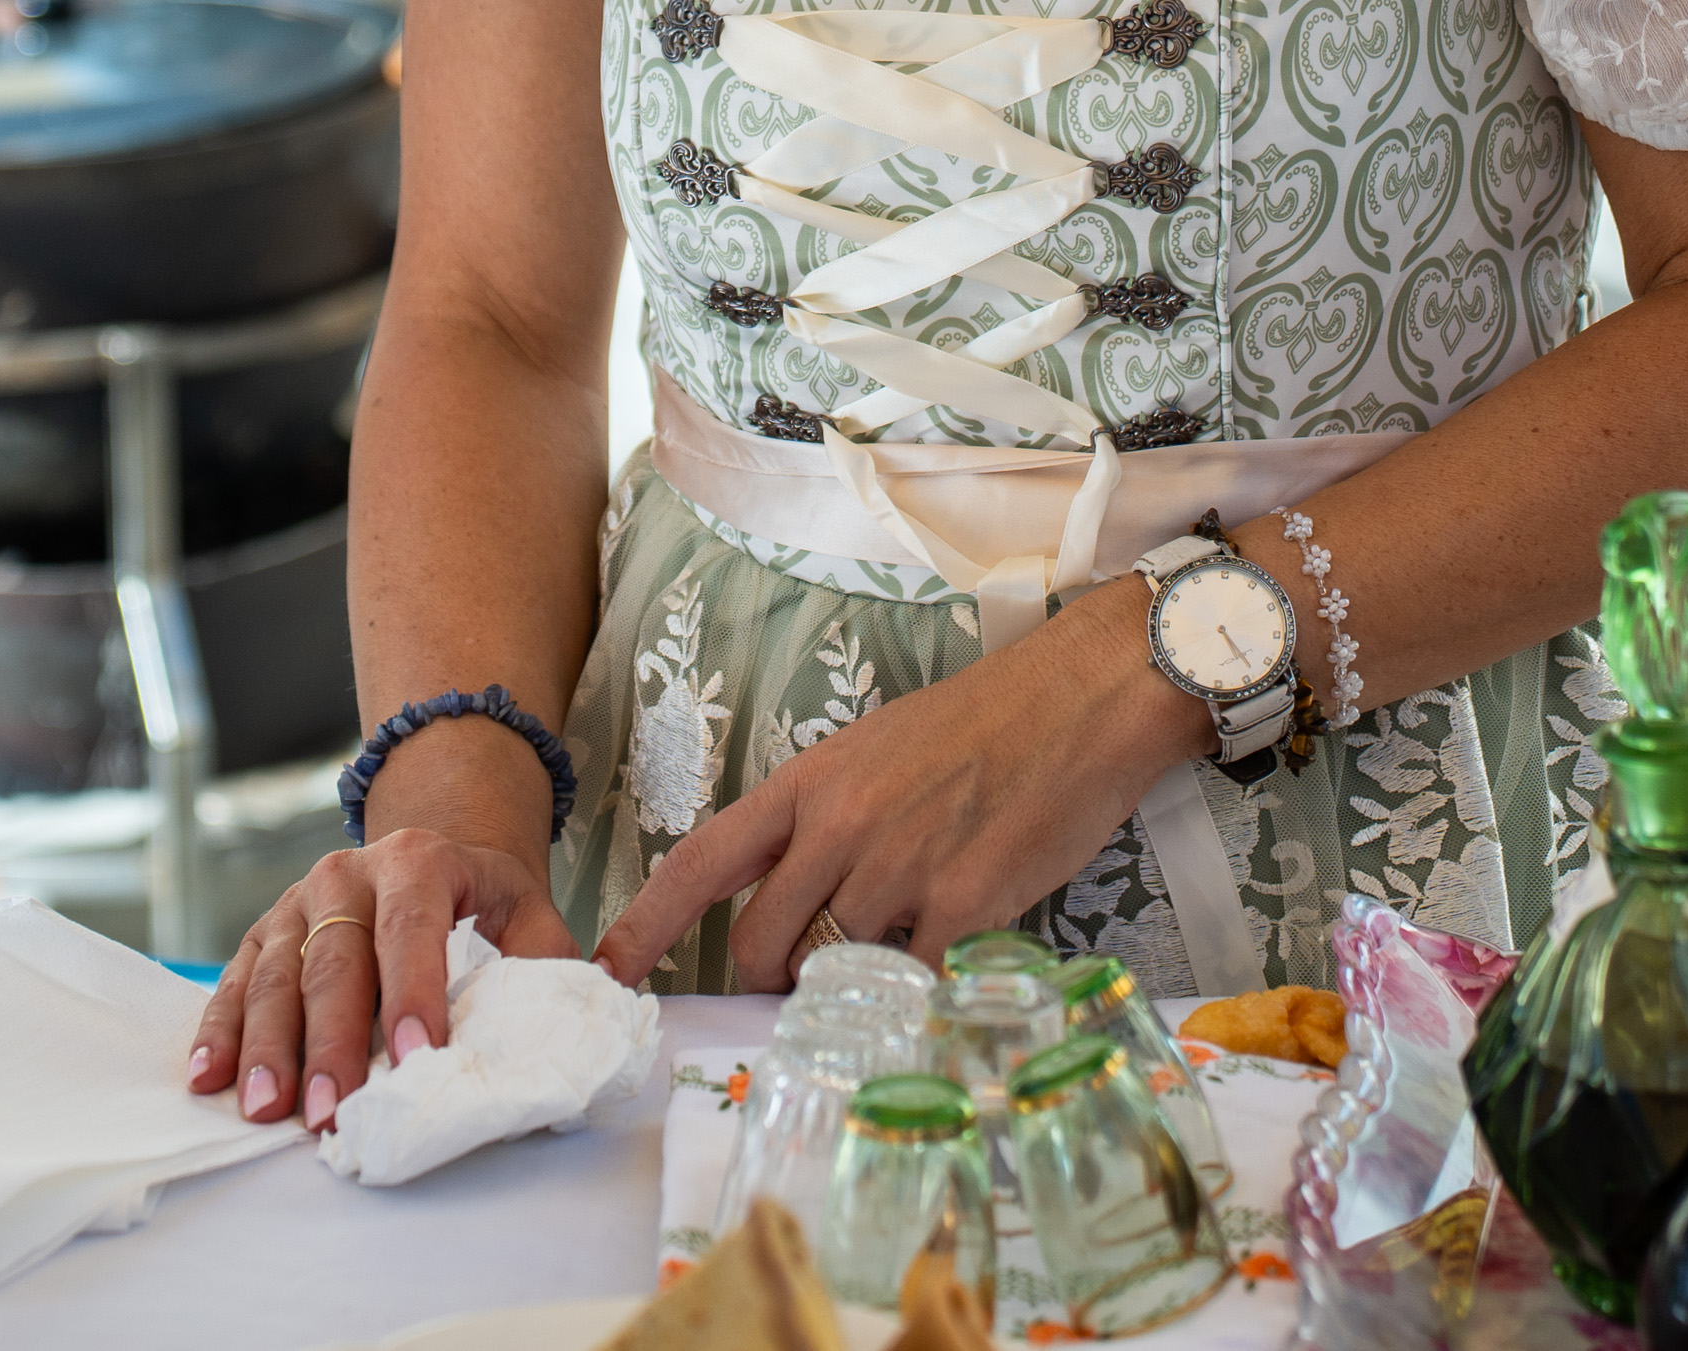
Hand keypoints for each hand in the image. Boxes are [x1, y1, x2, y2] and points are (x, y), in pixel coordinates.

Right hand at [189, 828, 574, 1127]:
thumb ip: (544, 961)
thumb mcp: (527, 910)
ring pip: (275, 977)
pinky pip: (235, 983)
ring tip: (266, 1109)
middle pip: (334, 963)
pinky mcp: (262, 932)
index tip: (416, 1058)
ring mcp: (297, 902)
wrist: (426, 856)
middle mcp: (348, 874)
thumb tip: (563, 1026)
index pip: (412, 930)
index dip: (413, 995)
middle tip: (329, 1112)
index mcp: (420, 861)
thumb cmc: (479, 901)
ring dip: (268, 1048)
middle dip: (331, 1044)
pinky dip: (220, 1031)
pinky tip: (210, 1077)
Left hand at [591, 583, 1205, 989]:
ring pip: (836, 966)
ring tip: (904, 937)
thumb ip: (824, 822)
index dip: (646, 923)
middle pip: (759, 942)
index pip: (701, 860)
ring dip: (857, 978)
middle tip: (805, 976)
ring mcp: (898, 867)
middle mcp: (839, 827)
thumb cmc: (984, 724)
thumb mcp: (876, 753)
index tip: (609, 971)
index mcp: (809, 783)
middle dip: (770, 977)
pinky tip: (949, 954)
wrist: (1079, 700)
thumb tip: (796, 900)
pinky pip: (910, 981)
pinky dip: (921, 987)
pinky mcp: (961, 903)